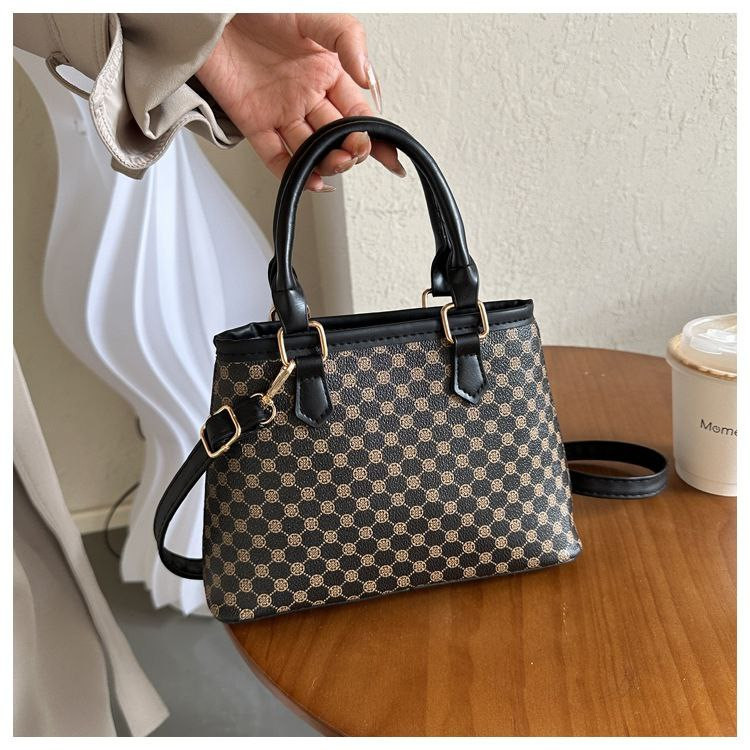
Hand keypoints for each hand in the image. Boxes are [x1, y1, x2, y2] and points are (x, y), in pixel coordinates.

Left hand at [197, 13, 403, 190]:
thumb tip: (367, 78)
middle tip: (352, 153)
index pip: (358, 113)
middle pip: (336, 136)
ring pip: (310, 149)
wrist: (214, 8)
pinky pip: (275, 155)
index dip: (375, 136)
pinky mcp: (253, 120)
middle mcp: (306, 94)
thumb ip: (347, 41)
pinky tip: (310, 180)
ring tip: (334, 164)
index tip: (388, 153)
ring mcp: (281, 110)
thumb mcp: (315, 13)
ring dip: (325, 163)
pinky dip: (292, 172)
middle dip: (348, 151)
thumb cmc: (260, 4)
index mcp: (326, 71)